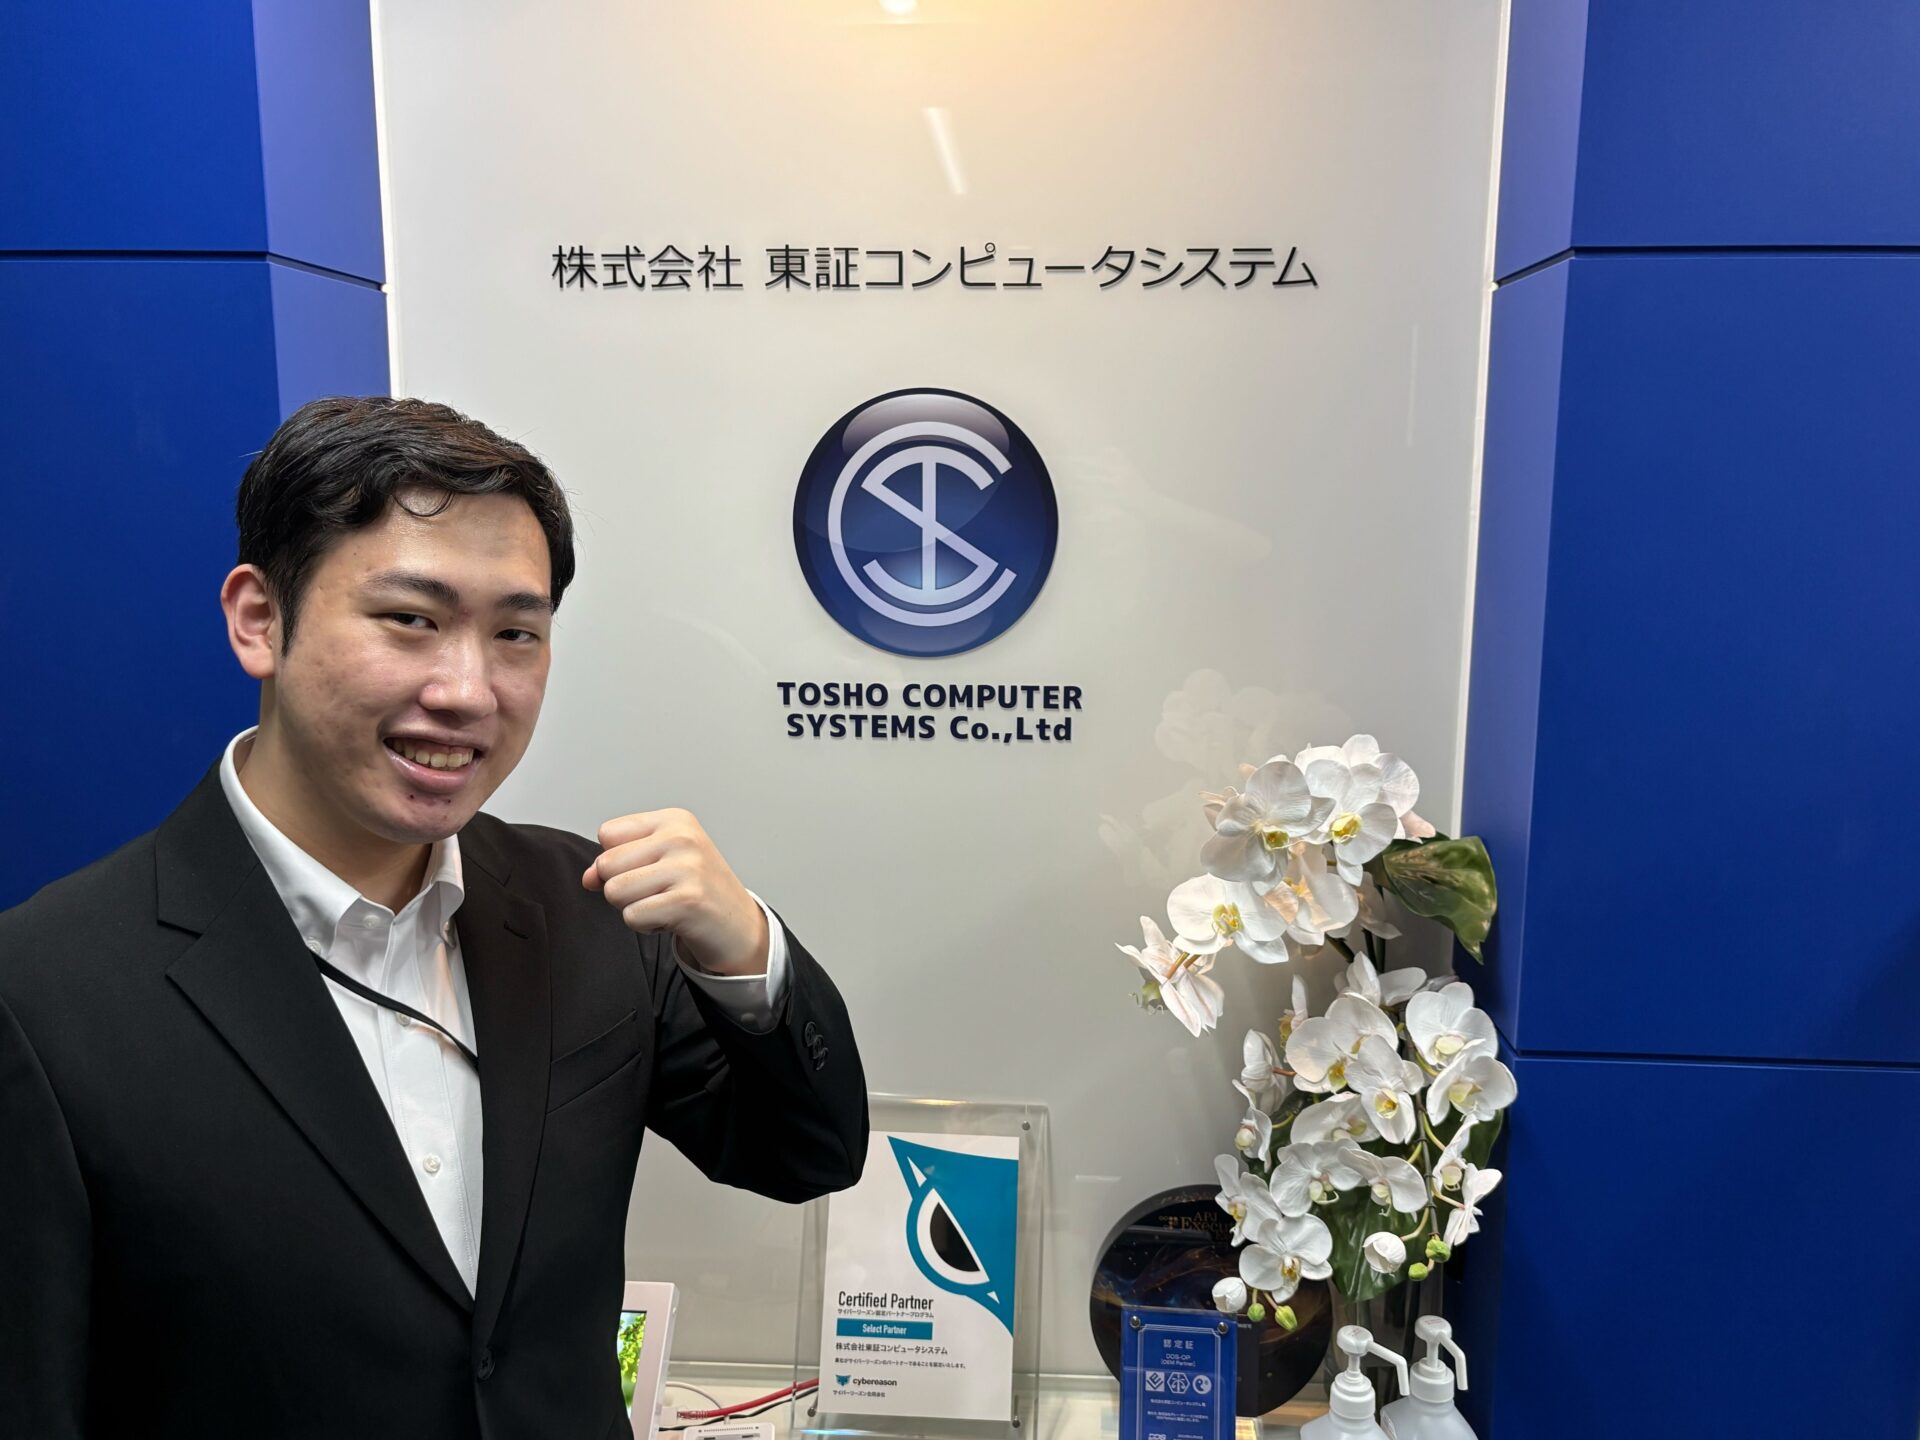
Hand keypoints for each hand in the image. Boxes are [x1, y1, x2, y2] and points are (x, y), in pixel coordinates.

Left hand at [581, 808, 768, 975]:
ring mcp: (687, 868)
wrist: (739, 927)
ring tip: (664, 904)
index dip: (615, 860)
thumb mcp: (660, 863)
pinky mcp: (687, 901)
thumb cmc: (698, 891)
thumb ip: (618, 864)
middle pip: (606, 864)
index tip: (647, 871)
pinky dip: (646, 926)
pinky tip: (672, 919)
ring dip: (633, 908)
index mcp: (674, 820)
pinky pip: (632, 916)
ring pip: (614, 891)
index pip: (608, 834)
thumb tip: (588, 878)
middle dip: (623, 888)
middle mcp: (682, 838)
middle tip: (658, 892)